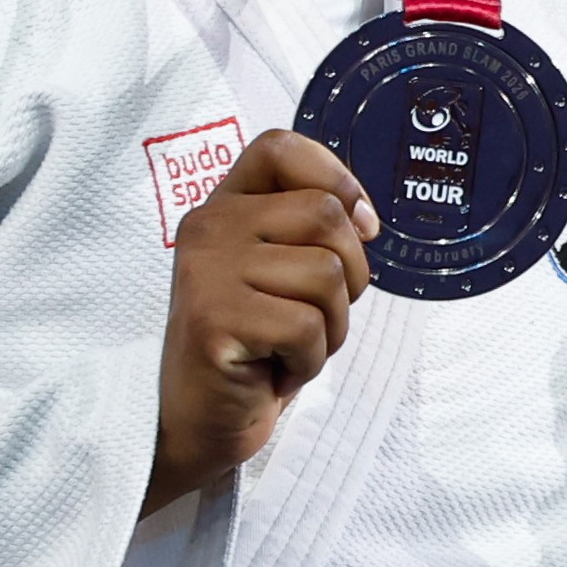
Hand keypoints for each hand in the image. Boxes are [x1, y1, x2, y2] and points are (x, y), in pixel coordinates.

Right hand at [146, 130, 374, 515]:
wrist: (200, 420)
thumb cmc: (256, 346)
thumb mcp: (283, 274)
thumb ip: (313, 232)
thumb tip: (366, 218)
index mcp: (225, 205)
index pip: (280, 146)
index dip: (336, 178)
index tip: (359, 227)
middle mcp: (208, 226)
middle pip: (326, 215)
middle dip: (350, 277)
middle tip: (312, 316)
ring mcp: (206, 270)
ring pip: (327, 274)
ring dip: (330, 327)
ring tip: (289, 345)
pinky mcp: (215, 318)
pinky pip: (309, 326)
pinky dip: (310, 360)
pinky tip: (273, 369)